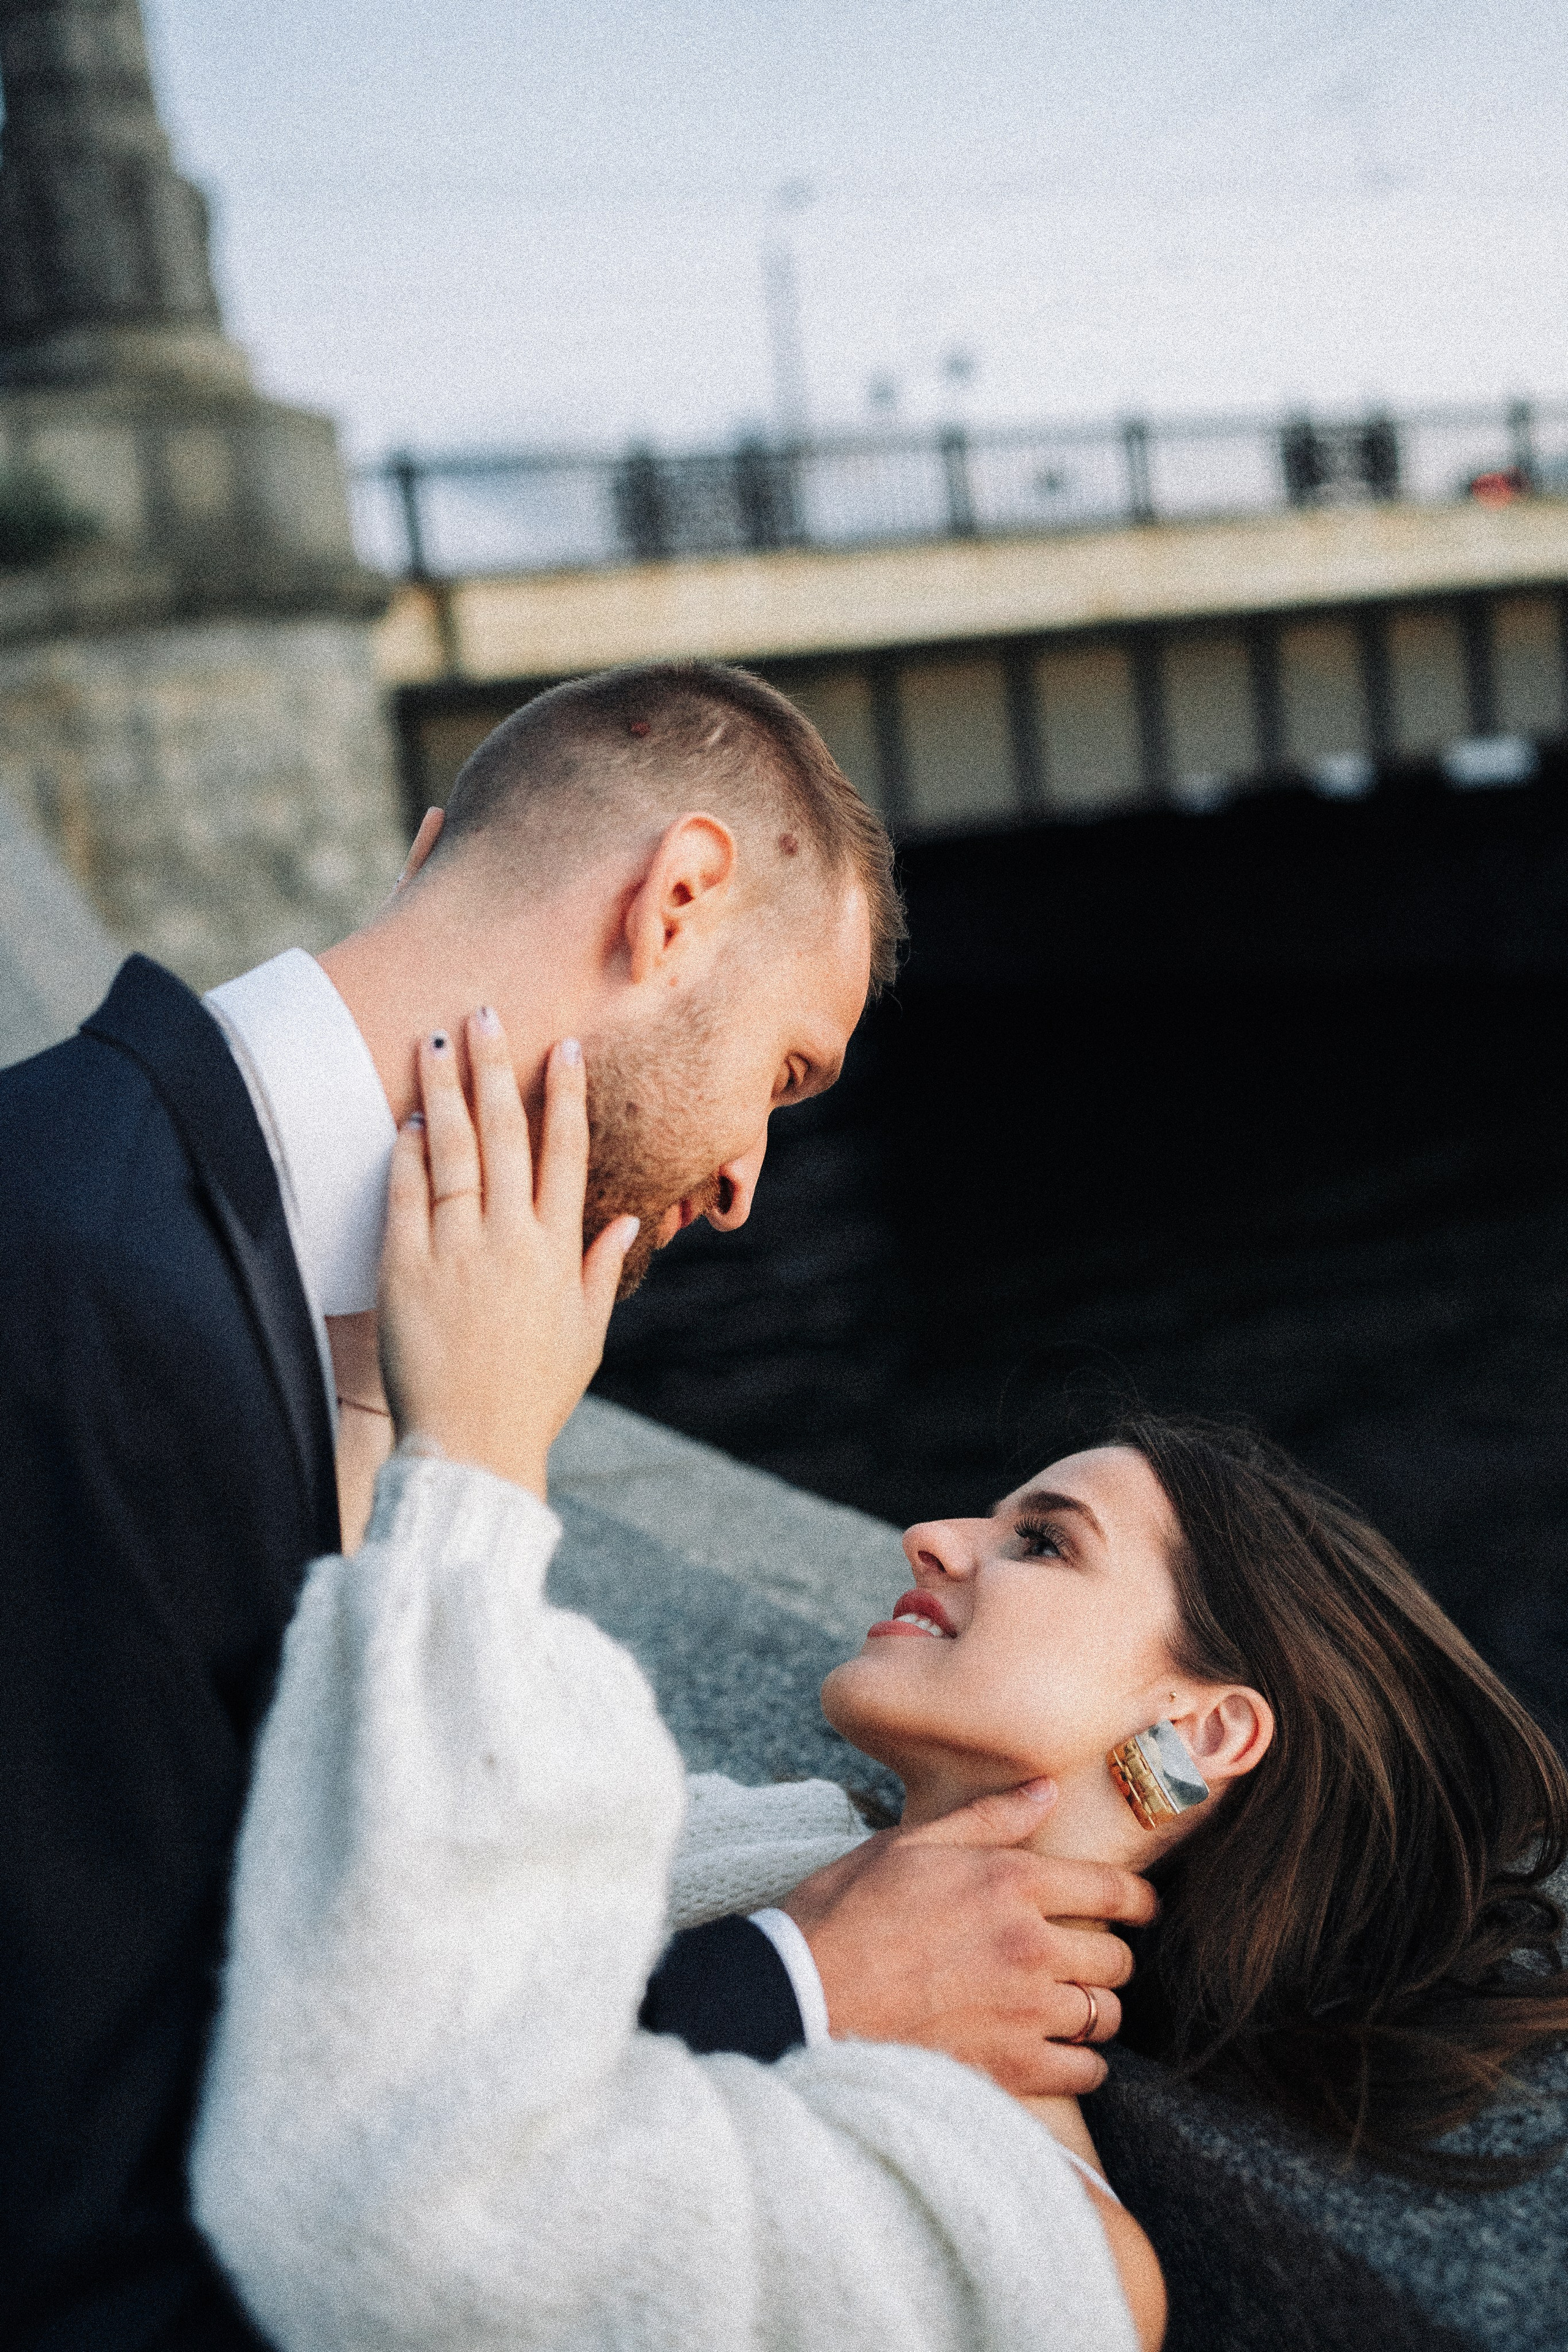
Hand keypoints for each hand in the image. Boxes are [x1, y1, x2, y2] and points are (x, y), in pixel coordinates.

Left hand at [378, 1012, 639, 1496]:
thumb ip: (600, 1270)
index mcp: (557, 1250)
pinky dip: (405, 1153)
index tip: (560, 1047)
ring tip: (436, 1040)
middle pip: (502, 1133)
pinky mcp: (405, 1270)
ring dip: (444, 1090)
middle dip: (494, 1067)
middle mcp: (509, 1239)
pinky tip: (406, 1117)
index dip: (562, 1095)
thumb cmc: (533, 1397)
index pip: (564, 1152)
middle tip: (482, 1012)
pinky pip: (404, 1196)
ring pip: (450, 1151)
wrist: (472, 1449)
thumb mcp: (585, 1335)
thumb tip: (625, 1220)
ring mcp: (455, 1251)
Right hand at [781, 1782, 1157, 2094]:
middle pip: (1115, 1957)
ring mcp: (1023, 2011)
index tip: (1141, 1908)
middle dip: (1108, 1955)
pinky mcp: (1008, 2068)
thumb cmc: (847, 1912)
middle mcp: (1030, 1945)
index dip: (1138, 1899)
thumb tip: (1045, 1790)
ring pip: (1103, 2016)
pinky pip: (1083, 2073)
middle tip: (1086, 1957)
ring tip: (1071, 2005)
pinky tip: (1059, 2053)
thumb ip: (987, 1818)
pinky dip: (1081, 2064)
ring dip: (1094, 2009)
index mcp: (1011, 1881)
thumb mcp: (910, 1843)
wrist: (804, 1994)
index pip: (1112, 1889)